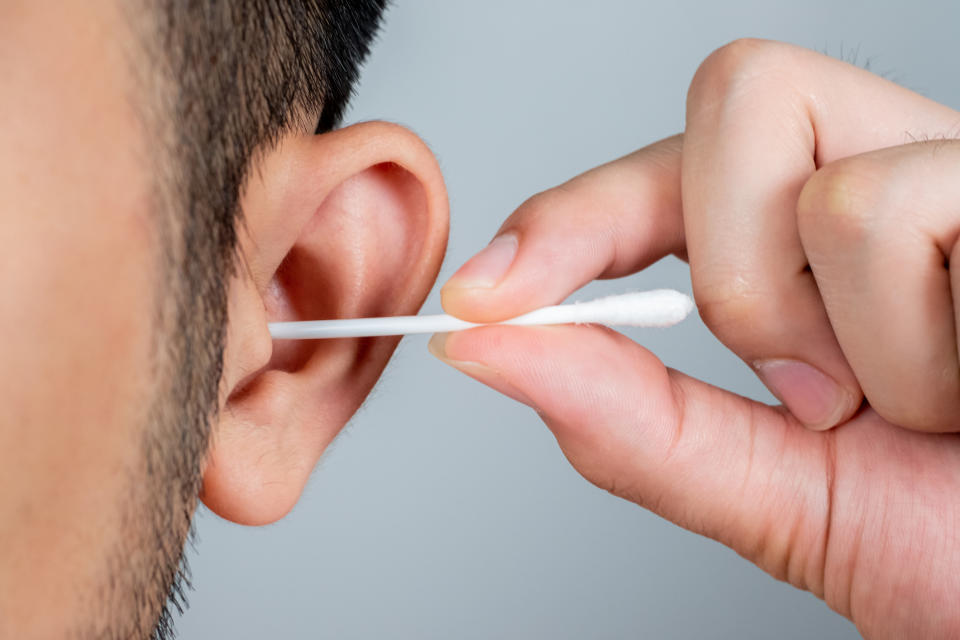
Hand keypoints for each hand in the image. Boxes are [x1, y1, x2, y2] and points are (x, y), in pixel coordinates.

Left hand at [431, 39, 959, 638]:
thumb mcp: (777, 493)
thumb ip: (631, 420)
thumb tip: (485, 348)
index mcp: (819, 243)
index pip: (664, 176)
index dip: (569, 221)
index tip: (485, 294)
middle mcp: (892, 176)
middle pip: (732, 100)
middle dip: (736, 273)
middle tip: (813, 388)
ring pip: (814, 177)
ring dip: (841, 337)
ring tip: (924, 402)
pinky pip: (893, 205)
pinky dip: (914, 343)